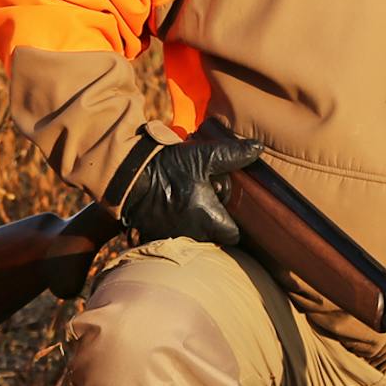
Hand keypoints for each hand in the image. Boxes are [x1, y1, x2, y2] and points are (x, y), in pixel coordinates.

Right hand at [106, 128, 263, 246]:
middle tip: (209, 202)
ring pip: (194, 237)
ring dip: (195, 225)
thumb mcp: (203, 156)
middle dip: (215, 223)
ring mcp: (173, 237)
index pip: (234, 234)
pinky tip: (172, 209)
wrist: (128, 175)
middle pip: (214, 237)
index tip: (230, 209)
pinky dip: (176, 226)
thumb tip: (258, 148)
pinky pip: (173, 236)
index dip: (235, 223)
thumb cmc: (168, 166)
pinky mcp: (155, 235)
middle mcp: (193, 234)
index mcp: (209, 218)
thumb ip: (232, 154)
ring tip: (190, 204)